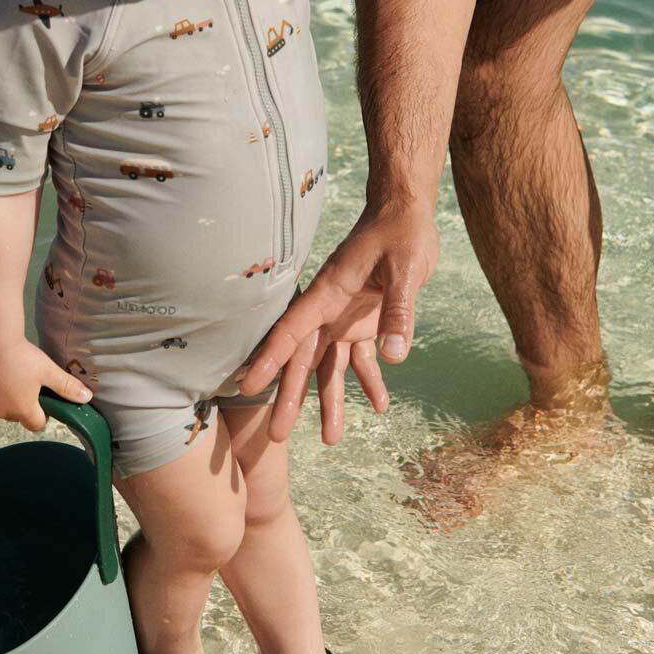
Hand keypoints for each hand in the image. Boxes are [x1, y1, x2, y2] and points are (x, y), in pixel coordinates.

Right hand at [0, 336, 92, 431]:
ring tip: (7, 373)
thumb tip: (87, 398)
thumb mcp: (48, 370)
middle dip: (21, 403)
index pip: (36, 424)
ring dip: (3, 397)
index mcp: (24, 410)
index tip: (41, 398)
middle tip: (24, 380)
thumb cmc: (21, 356)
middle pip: (17, 415)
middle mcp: (3, 413)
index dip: (42, 414)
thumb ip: (67, 387)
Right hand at [239, 202, 439, 442]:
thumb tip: (395, 357)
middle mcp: (331, 310)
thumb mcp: (405, 269)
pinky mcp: (367, 321)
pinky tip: (381, 406)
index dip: (269, 358)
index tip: (246, 386)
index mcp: (328, 293)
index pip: (292, 330)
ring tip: (332, 439)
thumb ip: (400, 311)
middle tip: (278, 435)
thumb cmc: (401, 233)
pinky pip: (363, 357)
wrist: (407, 213)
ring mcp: (347, 317)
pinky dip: (370, 381)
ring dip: (332, 400)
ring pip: (331, 365)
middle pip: (305, 358)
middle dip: (292, 396)